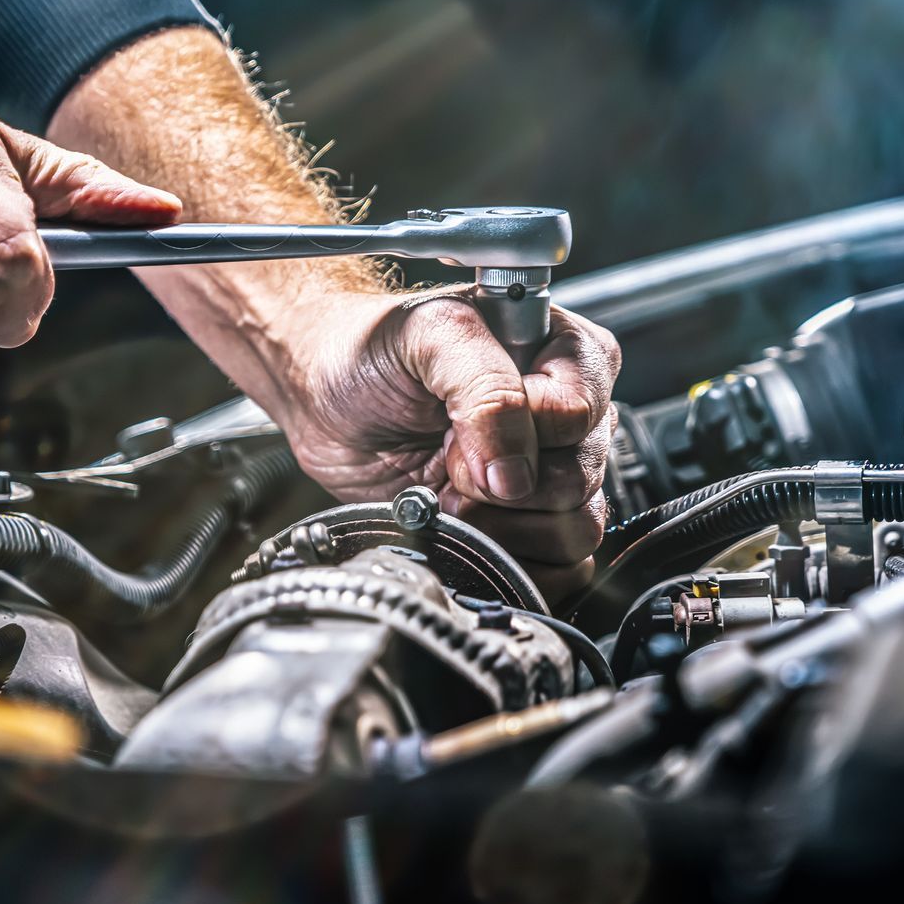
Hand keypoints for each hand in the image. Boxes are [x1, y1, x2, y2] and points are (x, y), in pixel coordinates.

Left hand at [273, 289, 621, 602]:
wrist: (323, 396)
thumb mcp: (427, 336)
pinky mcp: (525, 524)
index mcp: (563, 351)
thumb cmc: (371, 350)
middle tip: (447, 459)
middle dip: (499, 483)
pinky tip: (467, 526)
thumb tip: (516, 474)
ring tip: (451, 492)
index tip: (458, 426)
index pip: (578, 412)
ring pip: (577, 527)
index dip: (519, 432)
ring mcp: (547, 472)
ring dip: (502, 524)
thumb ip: (485, 389)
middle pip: (580, 477)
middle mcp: (566, 415)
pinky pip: (563, 566)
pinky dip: (510, 559)